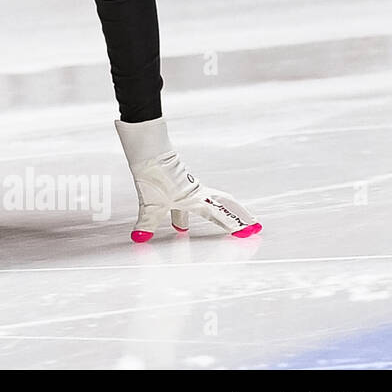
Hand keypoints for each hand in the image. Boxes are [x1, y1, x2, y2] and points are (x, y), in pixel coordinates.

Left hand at [115, 117, 261, 242]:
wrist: (149, 152)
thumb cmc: (155, 175)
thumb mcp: (150, 205)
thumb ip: (147, 223)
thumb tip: (139, 238)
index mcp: (195, 199)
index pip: (221, 215)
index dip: (236, 224)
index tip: (252, 231)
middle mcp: (197, 193)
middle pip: (224, 205)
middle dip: (237, 216)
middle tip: (251, 225)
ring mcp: (189, 188)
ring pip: (208, 203)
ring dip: (216, 215)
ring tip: (215, 227)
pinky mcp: (179, 184)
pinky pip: (191, 203)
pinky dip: (189, 214)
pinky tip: (179, 223)